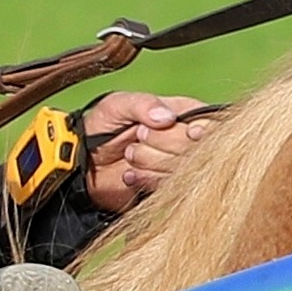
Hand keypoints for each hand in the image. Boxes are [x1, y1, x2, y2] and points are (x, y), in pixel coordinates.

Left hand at [83, 94, 210, 214]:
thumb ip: (143, 104)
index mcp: (181, 114)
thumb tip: (167, 117)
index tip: (191, 132)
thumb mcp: (117, 105)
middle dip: (166, 143)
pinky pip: (169, 186)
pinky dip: (147, 179)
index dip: (203, 129)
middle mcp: (184, 140)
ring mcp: (177, 165)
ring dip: (152, 162)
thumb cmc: (100, 126)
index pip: (208, 121)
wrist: (82, 162)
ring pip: (184, 168)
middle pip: (198, 146)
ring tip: (130, 154)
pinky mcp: (166, 185)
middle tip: (139, 136)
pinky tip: (130, 173)